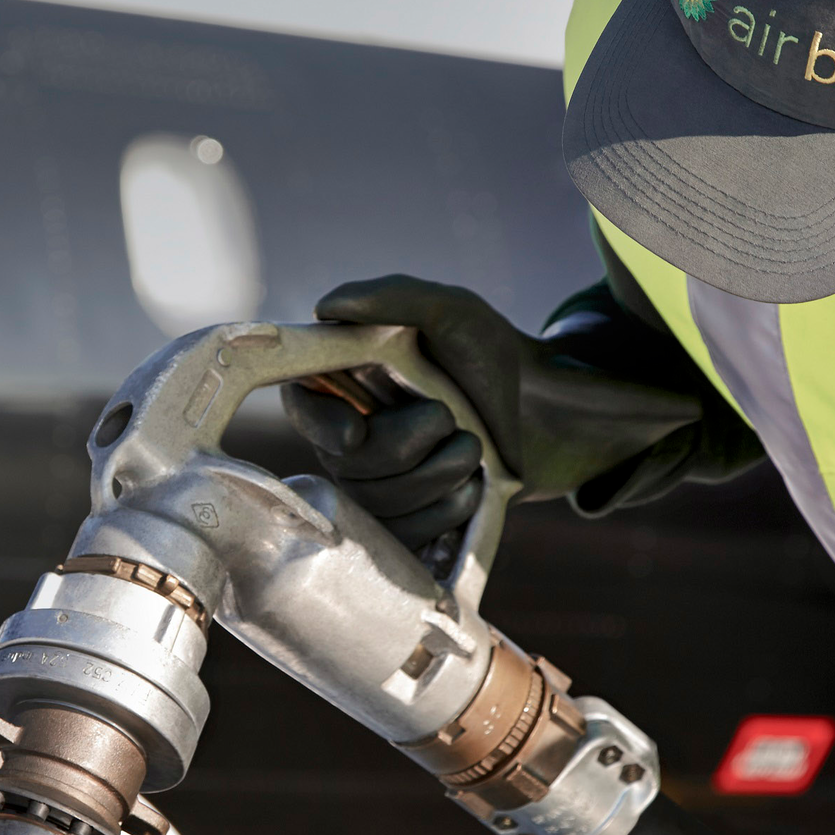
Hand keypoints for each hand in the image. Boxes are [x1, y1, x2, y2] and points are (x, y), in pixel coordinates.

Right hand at [283, 275, 707, 548]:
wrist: (532, 412)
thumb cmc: (481, 355)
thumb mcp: (449, 312)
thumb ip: (391, 297)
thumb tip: (329, 307)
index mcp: (342, 383)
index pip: (302, 407)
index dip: (320, 425)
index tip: (355, 431)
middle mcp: (345, 437)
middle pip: (353, 465)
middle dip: (410, 444)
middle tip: (449, 418)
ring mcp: (372, 485)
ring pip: (385, 502)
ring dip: (441, 474)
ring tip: (471, 448)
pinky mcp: (403, 522)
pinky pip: (408, 537)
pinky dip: (448, 511)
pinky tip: (471, 488)